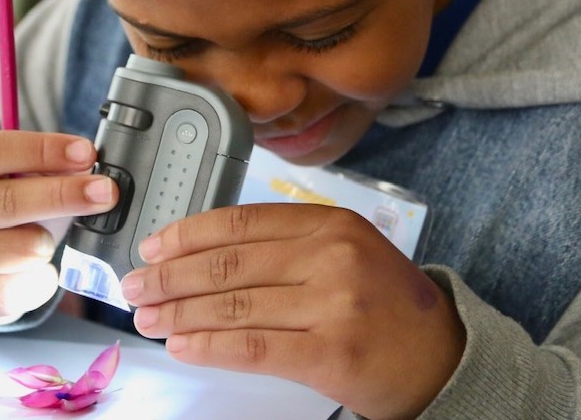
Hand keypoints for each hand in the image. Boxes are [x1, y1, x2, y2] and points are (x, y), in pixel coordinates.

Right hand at [0, 131, 116, 325]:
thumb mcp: (9, 181)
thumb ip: (43, 171)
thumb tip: (91, 170)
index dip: (45, 149)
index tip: (87, 153)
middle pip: (10, 199)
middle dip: (65, 194)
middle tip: (106, 192)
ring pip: (26, 247)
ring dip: (47, 243)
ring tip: (40, 241)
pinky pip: (28, 285)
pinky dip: (43, 278)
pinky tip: (31, 272)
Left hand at [123, 204, 463, 419]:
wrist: (444, 358)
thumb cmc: (385, 305)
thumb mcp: (347, 252)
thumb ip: (286, 246)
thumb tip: (202, 257)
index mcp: (330, 223)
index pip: (240, 222)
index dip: (187, 235)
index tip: (153, 246)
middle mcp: (331, 257)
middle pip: (229, 264)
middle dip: (170, 276)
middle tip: (135, 287)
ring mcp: (333, 304)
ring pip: (233, 305)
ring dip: (179, 313)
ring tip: (149, 319)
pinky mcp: (330, 352)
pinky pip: (251, 347)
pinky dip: (208, 345)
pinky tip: (183, 345)